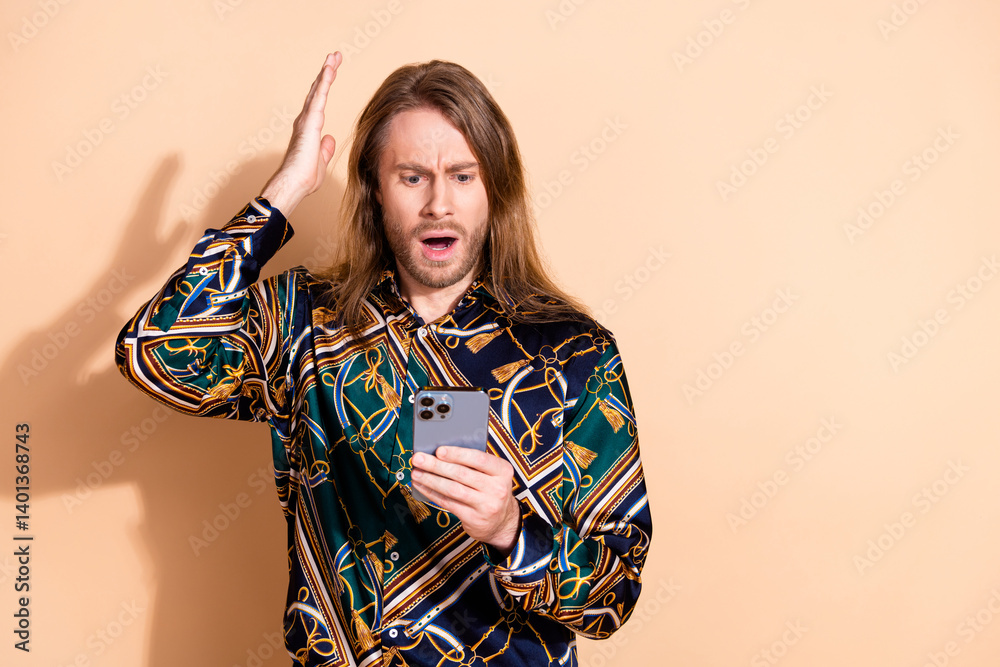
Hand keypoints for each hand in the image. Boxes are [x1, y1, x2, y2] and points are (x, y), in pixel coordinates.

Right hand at [260, 51, 342, 214]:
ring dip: (326, 73)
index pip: (319, 104)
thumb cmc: (304, 179)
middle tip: (334, 57)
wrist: (293, 185)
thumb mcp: (320, 161)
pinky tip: (329, 69)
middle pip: (317, 92)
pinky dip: (324, 82)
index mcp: (308, 131)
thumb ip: (325, 149)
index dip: (324, 88)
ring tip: (334, 56)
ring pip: (318, 91)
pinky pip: (319, 97)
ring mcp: (306, 121)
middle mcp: (305, 122)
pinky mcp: (309, 123)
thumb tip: (329, 138)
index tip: (331, 74)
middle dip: (326, 74)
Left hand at [411, 447, 520, 555]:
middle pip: (461, 474)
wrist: (502, 522)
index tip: (439, 450)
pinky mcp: (474, 519)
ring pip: (452, 489)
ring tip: (416, 473)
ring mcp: (486, 505)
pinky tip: (422, 487)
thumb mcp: (492, 474)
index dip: (457, 454)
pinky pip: (449, 503)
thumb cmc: (491, 490)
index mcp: (503, 471)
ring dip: (430, 480)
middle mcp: (497, 488)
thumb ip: (474, 464)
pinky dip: (432, 494)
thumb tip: (441, 454)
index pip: (479, 459)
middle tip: (418, 459)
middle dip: (436, 465)